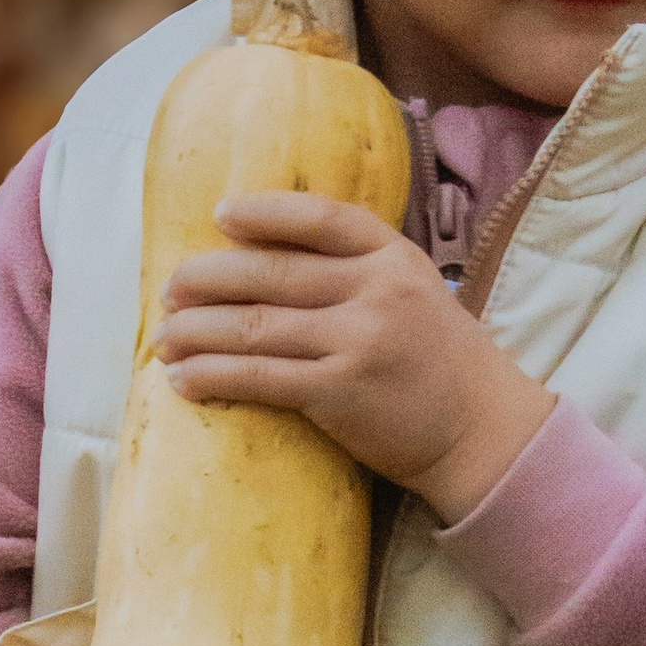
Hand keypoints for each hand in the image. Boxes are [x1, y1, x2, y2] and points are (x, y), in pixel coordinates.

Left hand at [153, 195, 554, 521]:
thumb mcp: (416, 295)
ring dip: (196, 332)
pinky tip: (183, 380)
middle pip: (271, 273)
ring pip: (255, 326)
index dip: (264, 213)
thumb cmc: (440, 364)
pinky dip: (213, 376)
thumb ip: (361, 272)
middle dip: (207, 278)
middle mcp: (376, 292)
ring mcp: (358, 342)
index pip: (320, 218)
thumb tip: (273, 258)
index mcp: (394, 258)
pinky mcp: (340, 393)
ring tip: (162, 340)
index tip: (220, 216)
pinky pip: (259, 378)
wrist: (483, 432)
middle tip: (170, 289)